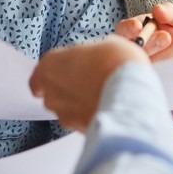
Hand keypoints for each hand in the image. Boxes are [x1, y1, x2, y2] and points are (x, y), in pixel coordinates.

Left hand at [30, 36, 146, 130]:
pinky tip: (106, 107)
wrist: (132, 95)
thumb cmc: (116, 65)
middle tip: (90, 79)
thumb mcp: (107, 44)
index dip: (55, 71)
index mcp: (51, 65)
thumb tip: (98, 55)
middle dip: (69, 87)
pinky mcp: (76, 129)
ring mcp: (63, 112)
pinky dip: (89, 115)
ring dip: (79, 103)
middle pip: (53, 90)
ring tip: (102, 94)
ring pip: (66, 108)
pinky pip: (80, 120)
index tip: (65, 69)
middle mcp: (51, 90)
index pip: (40, 72)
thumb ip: (93, 52)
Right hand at [121, 4, 172, 99]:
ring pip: (156, 65)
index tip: (138, 27)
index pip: (123, 32)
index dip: (127, 30)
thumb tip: (157, 10)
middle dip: (150, 44)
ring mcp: (152, 74)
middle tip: (166, 37)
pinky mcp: (168, 87)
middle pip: (134, 53)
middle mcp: (140, 57)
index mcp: (140, 36)